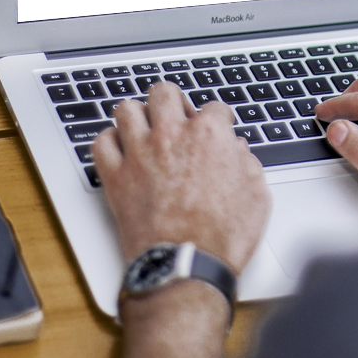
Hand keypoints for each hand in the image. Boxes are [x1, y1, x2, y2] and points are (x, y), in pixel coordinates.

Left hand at [93, 83, 270, 272]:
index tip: (219, 129)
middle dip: (174, 101)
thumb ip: (247, 163)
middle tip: (178, 117)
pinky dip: (109, 142)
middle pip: (164, 92)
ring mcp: (139, 154)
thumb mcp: (256, 195)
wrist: (186, 265)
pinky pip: (101, 143)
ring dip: (138, 116)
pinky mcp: (115, 177)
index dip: (220, 119)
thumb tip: (238, 151)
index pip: (214, 108)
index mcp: (209, 135)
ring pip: (127, 109)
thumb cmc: (222, 236)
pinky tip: (121, 150)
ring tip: (146, 129)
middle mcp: (171, 136)